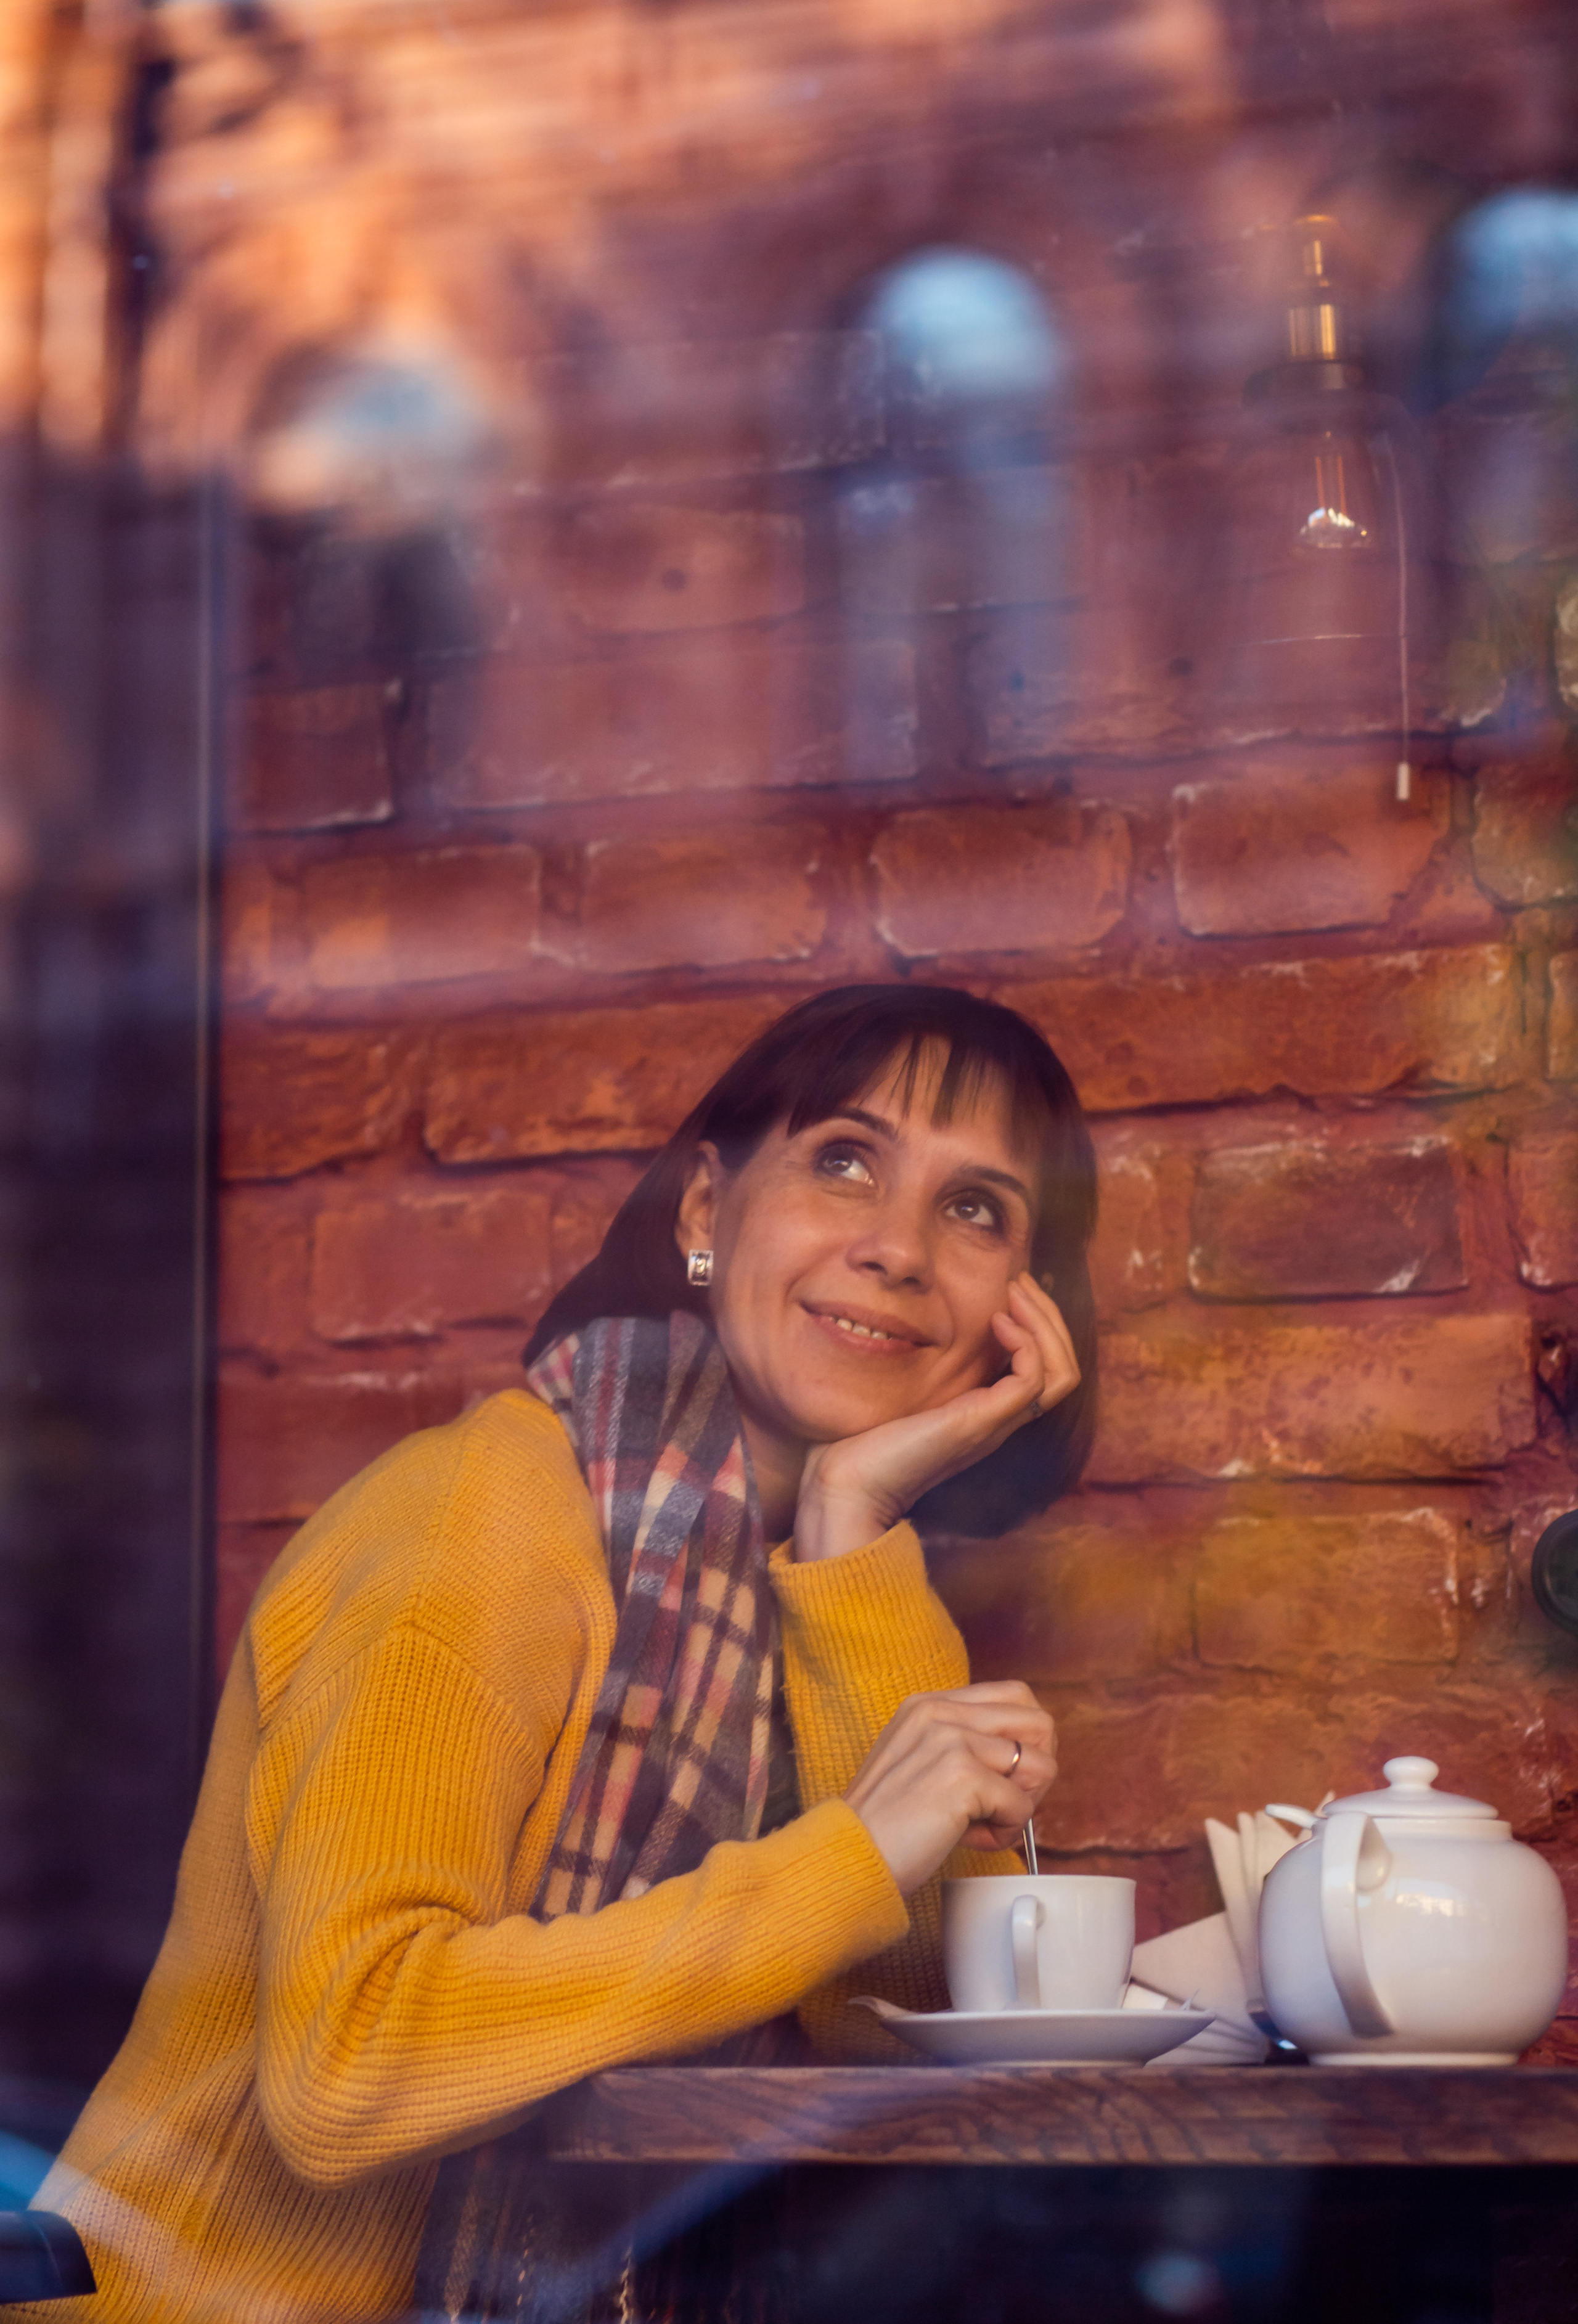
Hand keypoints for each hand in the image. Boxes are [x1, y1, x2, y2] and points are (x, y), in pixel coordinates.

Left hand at [793, 1274, 1077, 1563]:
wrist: (849, 1486)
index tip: (1011, 1290)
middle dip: (1049, 1317)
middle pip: (1063, 1368)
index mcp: (986, 1412)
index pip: (1045, 1370)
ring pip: (1062, 1373)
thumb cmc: (861, 1442)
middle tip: (1022, 1281)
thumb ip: (919, 1368)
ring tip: (1017, 1293)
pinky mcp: (981, 1423)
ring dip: (1046, 1324)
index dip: (1038, 1326)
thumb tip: (903, 1324)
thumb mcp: (902, 1392)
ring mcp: (995, 1423)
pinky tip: (997, 1321)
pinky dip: (1025, 1343)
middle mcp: (999, 1419)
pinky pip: (1032, 1380)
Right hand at [843, 1682, 1056, 1896]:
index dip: (1025, 1742)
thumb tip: (1025, 1758)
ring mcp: (951, 1740)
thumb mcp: (917, 1762)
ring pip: (1041, 1765)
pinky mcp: (962, 1775)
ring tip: (982, 1823)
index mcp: (929, 1704)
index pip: (1014, 1696)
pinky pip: (1022, 1807)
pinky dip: (1005, 1833)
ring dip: (1021, 1806)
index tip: (1005, 1779)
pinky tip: (970, 1839)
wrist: (847, 1858)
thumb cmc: (884, 1825)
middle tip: (1004, 1803)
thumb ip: (960, 1745)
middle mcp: (940, 1712)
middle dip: (1036, 1772)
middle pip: (1039, 1723)